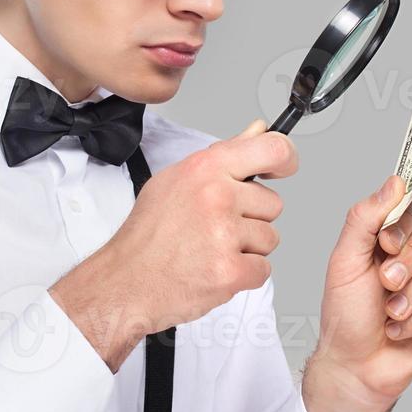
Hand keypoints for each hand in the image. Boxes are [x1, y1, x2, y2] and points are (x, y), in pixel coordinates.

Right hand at [49, 118, 297, 369]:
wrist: (125, 281)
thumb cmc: (149, 232)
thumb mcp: (178, 178)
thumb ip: (224, 155)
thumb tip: (257, 130)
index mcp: (205, 168)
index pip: (272, 149)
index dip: (286, 159)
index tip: (281, 169)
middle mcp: (217, 196)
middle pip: (273, 204)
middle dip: (252, 218)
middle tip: (215, 227)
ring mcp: (224, 234)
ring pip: (269, 239)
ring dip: (247, 249)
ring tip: (210, 249)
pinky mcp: (229, 271)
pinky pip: (263, 270)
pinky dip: (244, 275)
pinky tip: (214, 268)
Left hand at [302, 174, 411, 411]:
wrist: (353, 363)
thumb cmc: (346, 312)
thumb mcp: (344, 260)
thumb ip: (365, 218)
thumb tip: (394, 182)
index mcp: (392, 233)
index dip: (403, 219)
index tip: (384, 242)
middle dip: (410, 254)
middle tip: (386, 280)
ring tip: (392, 310)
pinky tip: (402, 327)